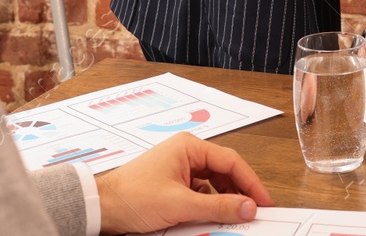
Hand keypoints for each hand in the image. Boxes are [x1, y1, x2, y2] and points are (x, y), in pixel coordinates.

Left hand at [95, 132, 273, 233]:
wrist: (100, 208)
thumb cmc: (133, 197)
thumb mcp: (180, 205)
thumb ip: (218, 207)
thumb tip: (248, 208)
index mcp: (189, 147)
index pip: (231, 161)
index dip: (251, 183)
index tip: (264, 202)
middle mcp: (186, 154)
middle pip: (224, 172)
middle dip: (239, 193)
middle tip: (254, 212)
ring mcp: (179, 170)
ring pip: (213, 185)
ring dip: (223, 202)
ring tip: (234, 218)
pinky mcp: (173, 186)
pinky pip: (199, 195)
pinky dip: (208, 207)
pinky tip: (212, 220)